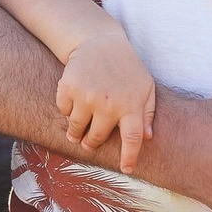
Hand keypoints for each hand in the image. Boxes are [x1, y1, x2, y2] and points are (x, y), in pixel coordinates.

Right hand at [58, 33, 156, 173]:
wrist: (99, 41)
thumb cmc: (126, 67)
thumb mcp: (145, 86)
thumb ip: (147, 113)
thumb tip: (147, 138)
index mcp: (131, 105)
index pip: (132, 139)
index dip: (129, 157)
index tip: (126, 169)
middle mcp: (108, 103)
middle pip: (97, 138)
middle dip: (92, 142)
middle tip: (90, 141)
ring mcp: (86, 96)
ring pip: (76, 129)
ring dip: (76, 132)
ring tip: (78, 129)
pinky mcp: (68, 88)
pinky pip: (63, 111)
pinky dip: (67, 110)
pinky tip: (74, 99)